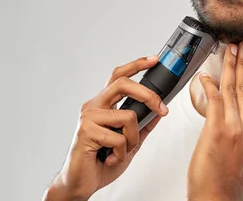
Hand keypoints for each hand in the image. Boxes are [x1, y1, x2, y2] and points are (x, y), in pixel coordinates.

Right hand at [43, 56, 168, 200]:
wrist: (80, 183)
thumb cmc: (100, 162)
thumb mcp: (129, 142)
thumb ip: (142, 127)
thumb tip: (159, 113)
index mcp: (103, 105)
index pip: (118, 77)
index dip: (136, 65)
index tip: (154, 60)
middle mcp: (94, 106)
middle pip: (123, 84)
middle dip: (148, 95)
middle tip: (162, 109)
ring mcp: (88, 118)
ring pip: (128, 117)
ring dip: (132, 139)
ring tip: (120, 152)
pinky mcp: (86, 132)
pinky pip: (119, 138)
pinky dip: (121, 154)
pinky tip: (110, 159)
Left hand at [187, 41, 242, 200]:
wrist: (217, 200)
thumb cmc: (233, 189)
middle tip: (242, 45)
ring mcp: (234, 128)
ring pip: (233, 89)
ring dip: (230, 66)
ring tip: (228, 49)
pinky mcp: (217, 130)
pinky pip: (214, 100)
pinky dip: (209, 85)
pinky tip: (205, 75)